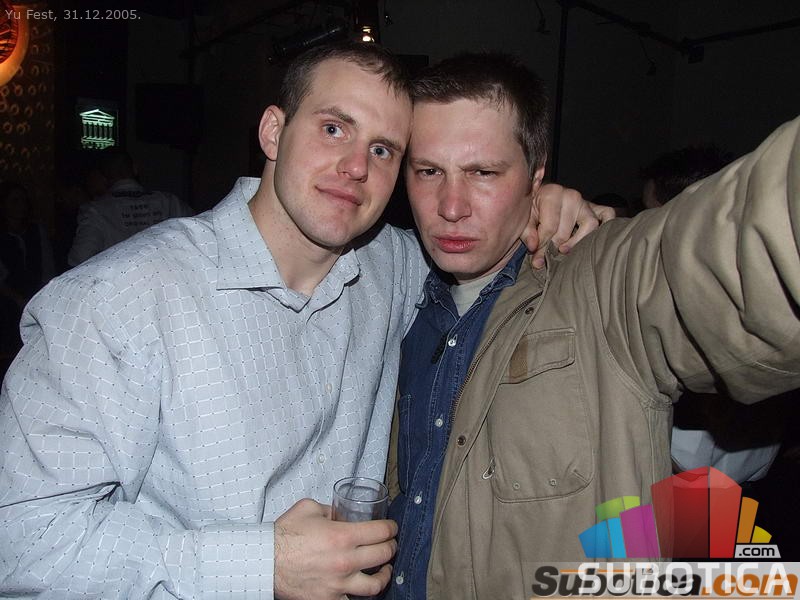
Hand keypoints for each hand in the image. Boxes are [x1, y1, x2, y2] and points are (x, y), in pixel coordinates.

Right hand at [274, 499, 396, 599]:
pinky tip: (360, 587)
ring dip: (384, 575)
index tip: (391, 527)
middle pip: (384, 555)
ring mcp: (339, 584)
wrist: (264, 562)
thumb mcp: (309, 508)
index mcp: (343, 536)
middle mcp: (346, 561)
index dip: (391, 528)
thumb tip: (340, 512)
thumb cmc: (284, 535)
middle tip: (391, 543)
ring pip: (375, 585)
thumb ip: (330, 509)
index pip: (381, 532)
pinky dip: (358, 594)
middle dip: (392, 547)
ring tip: (384, 569)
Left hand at [522, 184, 616, 267]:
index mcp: (552, 193)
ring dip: (577, 241)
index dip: (541, 245)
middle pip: (567, 230)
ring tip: (564, 250)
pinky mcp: (596, 208)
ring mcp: (586, 202)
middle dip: (554, 247)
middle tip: (545, 258)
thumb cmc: (533, 209)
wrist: (541, 198)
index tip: (535, 255)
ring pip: (590, 224)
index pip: (550, 226)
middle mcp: (571, 195)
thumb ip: (527, 233)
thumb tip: (534, 247)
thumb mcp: (525, 218)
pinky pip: (608, 215)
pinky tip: (592, 240)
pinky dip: (606, 226)